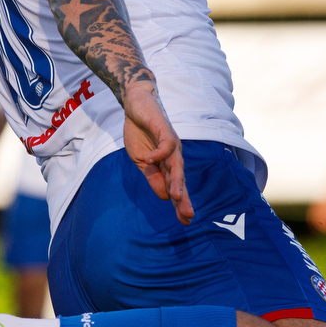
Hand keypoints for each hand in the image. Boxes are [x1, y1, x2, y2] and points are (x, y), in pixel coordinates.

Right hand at [120, 79, 193, 224]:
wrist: (137, 104)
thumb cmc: (141, 132)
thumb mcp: (142, 161)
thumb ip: (153, 177)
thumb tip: (164, 198)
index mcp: (168, 164)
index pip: (177, 187)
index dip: (181, 204)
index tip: (185, 222)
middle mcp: (174, 155)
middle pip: (181, 180)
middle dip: (184, 198)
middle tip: (188, 216)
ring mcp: (171, 142)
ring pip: (176, 165)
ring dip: (176, 181)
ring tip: (175, 197)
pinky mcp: (164, 129)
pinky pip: (166, 144)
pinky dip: (159, 153)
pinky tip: (151, 160)